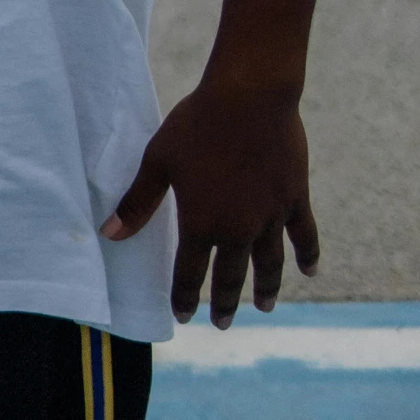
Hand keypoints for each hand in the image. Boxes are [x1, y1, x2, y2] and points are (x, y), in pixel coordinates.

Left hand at [102, 79, 319, 327]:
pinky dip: (307, 255)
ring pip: (268, 264)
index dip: (185, 296)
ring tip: (264, 306)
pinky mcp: (294, 199)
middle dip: (224, 303)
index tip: (183, 317)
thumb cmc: (197, 124)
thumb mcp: (159, 160)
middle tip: (221, 324)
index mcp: (202, 222)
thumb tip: (110, 234)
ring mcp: (270, 216)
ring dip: (265, 288)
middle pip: (230, 276)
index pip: (190, 272)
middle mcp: (238, 229)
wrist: (248, 96)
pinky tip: (309, 270)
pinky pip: (304, 236)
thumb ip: (138, 201)